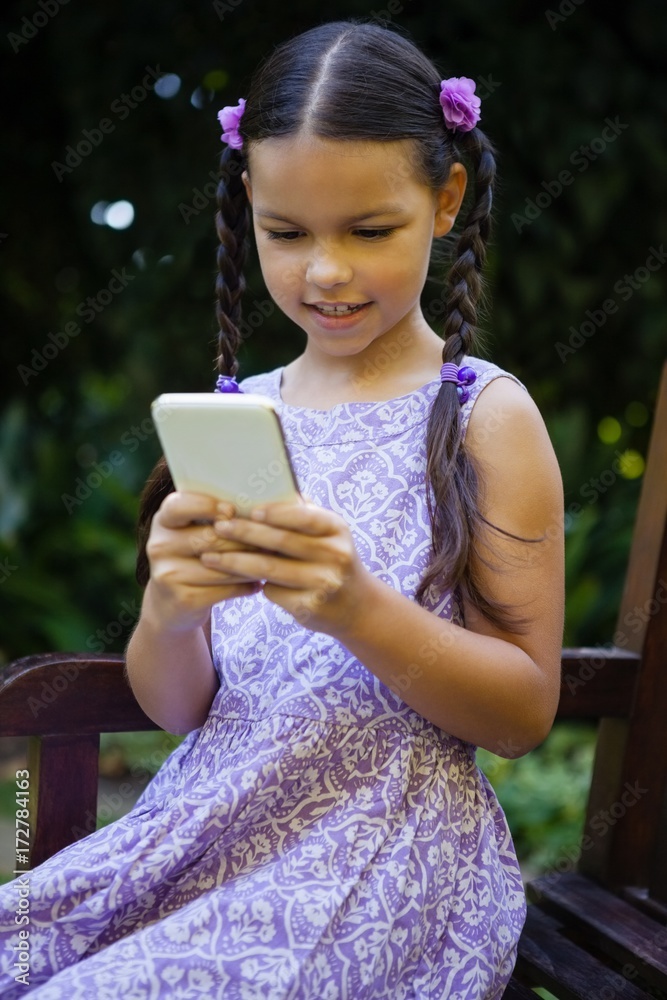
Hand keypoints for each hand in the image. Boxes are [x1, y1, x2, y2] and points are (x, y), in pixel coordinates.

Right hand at [144, 491, 261, 632]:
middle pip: (210, 537)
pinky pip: (223, 589)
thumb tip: (259, 506)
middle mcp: (159, 545)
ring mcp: (167, 574)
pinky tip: (258, 583)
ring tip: (272, 560)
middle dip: (245, 538)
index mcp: (163, 521)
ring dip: (251, 563)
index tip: (232, 509)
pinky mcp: (182, 599)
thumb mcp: (193, 532)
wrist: (172, 603)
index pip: (179, 506)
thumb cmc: (193, 558)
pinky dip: (245, 586)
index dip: (206, 506)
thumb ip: (215, 516)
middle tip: (272, 538)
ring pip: (221, 565)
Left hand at [200, 499, 374, 636]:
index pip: (304, 516)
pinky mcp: (309, 608)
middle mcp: (335, 555)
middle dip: (245, 534)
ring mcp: (323, 583)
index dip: (276, 513)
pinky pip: (273, 592)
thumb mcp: (327, 533)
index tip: (249, 509)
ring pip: (270, 570)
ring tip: (209, 557)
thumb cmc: (331, 559)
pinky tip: (230, 579)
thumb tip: (266, 486)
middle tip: (218, 528)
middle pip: (282, 542)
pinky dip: (252, 584)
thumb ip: (302, 513)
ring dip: (235, 563)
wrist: (357, 606)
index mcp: (336, 529)